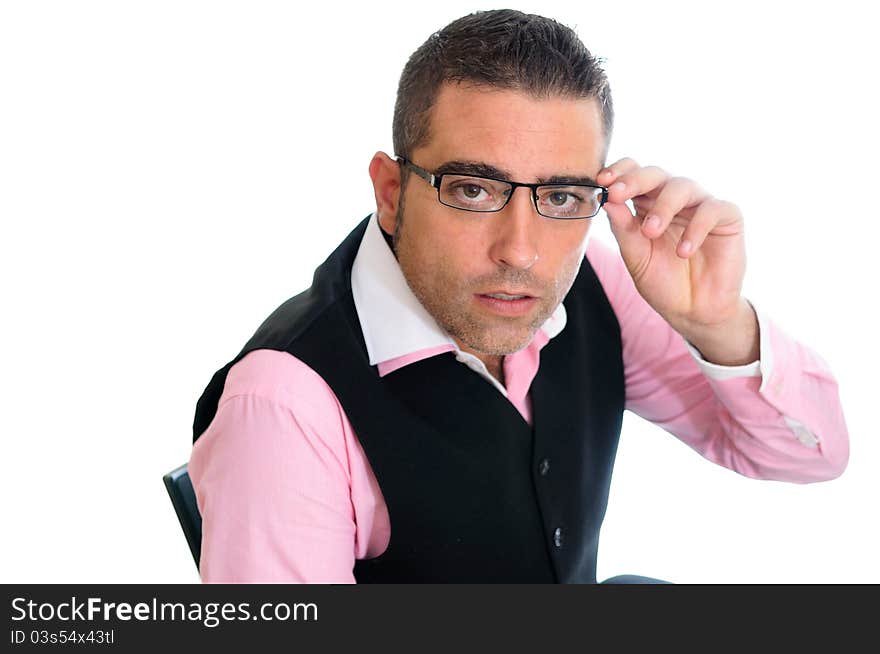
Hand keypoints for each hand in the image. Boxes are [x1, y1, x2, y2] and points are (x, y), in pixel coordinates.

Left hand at [599, 158, 757, 364]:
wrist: (694, 312)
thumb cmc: (662, 282)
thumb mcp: (636, 258)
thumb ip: (623, 229)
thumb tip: (607, 200)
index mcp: (647, 204)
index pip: (633, 174)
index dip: (619, 172)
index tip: (602, 181)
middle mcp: (673, 200)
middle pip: (655, 174)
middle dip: (634, 180)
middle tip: (618, 193)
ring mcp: (700, 206)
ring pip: (682, 186)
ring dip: (663, 207)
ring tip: (650, 232)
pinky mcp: (727, 218)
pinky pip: (712, 209)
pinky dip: (696, 228)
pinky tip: (683, 251)